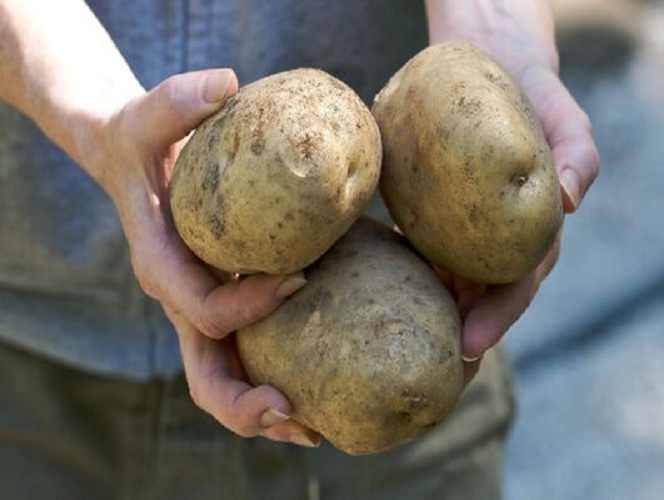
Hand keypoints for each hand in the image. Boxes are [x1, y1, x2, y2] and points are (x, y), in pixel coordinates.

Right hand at [91, 69, 318, 446]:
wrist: (137, 163)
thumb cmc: (145, 143)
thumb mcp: (149, 115)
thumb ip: (176, 100)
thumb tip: (224, 83)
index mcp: (164, 267)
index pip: (205, 305)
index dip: (249, 303)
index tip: (299, 279)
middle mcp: (183, 302)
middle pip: (206, 376)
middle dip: (247, 405)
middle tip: (301, 417)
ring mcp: (203, 314)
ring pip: (226, 383)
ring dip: (267, 414)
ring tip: (320, 428)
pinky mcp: (224, 310)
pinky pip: (247, 360)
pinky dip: (277, 384)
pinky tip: (323, 393)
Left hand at [425, 0, 599, 372]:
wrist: (493, 65)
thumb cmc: (535, 95)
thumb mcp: (565, 118)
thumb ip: (578, 154)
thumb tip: (571, 200)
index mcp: (533, 233)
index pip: (516, 285)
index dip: (497, 317)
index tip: (468, 344)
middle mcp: (496, 240)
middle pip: (475, 297)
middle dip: (453, 331)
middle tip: (421, 364)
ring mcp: (463, 230)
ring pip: (443, 282)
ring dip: (422, 310)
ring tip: (388, 339)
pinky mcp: (433, 213)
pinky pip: (414, 249)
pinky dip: (399, 270)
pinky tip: (371, 283)